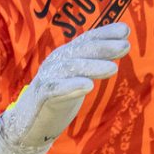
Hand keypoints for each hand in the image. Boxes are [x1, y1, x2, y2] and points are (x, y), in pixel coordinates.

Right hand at [0, 23, 130, 153]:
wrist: (28, 123)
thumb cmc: (57, 98)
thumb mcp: (78, 77)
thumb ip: (93, 64)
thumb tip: (118, 49)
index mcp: (66, 56)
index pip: (87, 40)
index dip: (105, 34)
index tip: (125, 30)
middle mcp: (57, 62)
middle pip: (81, 51)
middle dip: (104, 47)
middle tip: (125, 45)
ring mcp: (48, 78)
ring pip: (71, 67)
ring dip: (92, 66)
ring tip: (113, 69)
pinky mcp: (41, 96)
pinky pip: (55, 89)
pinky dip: (71, 86)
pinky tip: (88, 86)